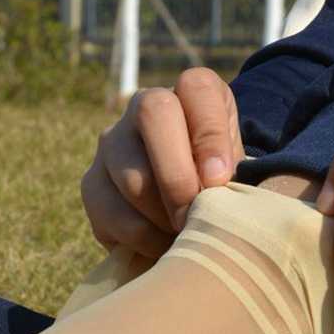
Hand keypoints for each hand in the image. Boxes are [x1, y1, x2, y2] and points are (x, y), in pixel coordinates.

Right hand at [80, 67, 243, 259]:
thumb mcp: (241, 175)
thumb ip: (237, 174)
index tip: (221, 181)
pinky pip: (114, 212)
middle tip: (196, 216)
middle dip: (178, 174)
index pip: (196, 87)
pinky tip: (164, 246)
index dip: (209, 133)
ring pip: (133, 174)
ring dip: (164, 215)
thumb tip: (216, 190)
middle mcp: (146, 105)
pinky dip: (145, 237)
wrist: (189, 217)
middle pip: (153, 113)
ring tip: (187, 235)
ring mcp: (113, 143)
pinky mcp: (92, 184)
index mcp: (192, 94)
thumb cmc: (224, 190)